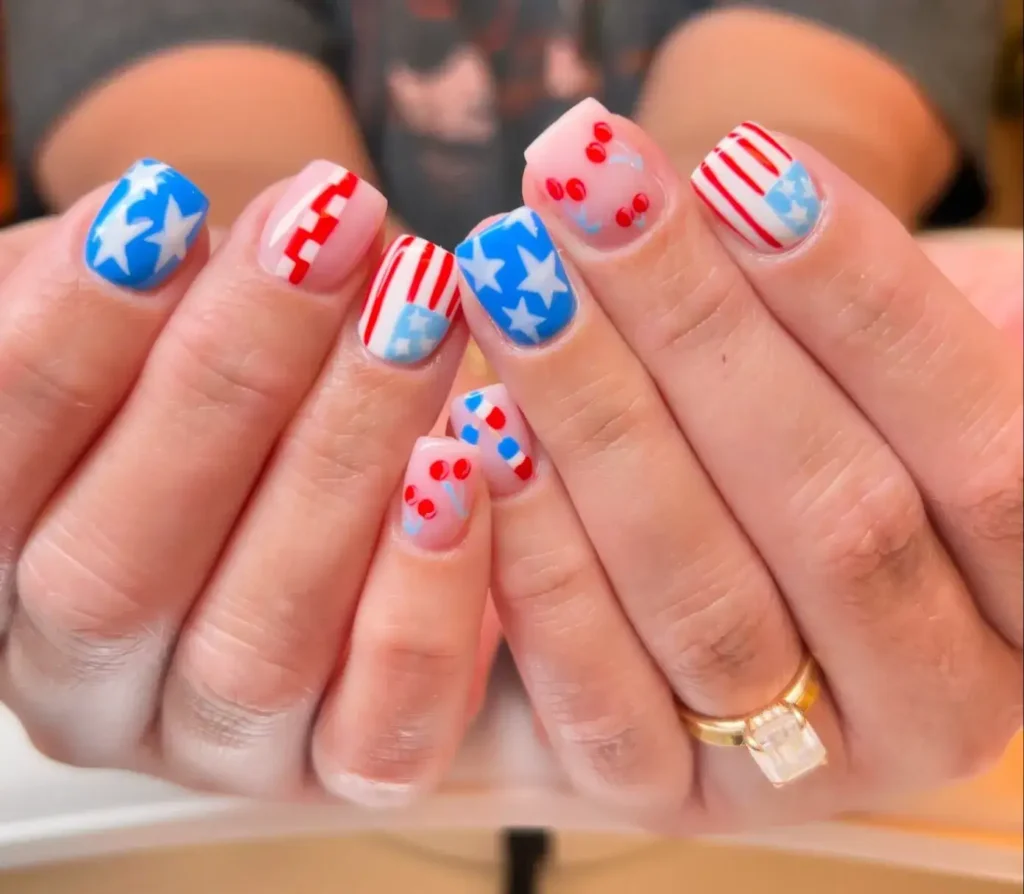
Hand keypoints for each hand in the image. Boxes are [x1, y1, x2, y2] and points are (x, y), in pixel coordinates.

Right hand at [0, 159, 491, 803]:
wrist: (347, 458)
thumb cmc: (235, 377)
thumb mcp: (154, 319)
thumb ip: (124, 291)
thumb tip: (149, 230)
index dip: (70, 345)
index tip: (164, 208)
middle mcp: (89, 683)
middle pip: (118, 573)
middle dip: (229, 384)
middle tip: (330, 238)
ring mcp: (219, 745)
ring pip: (255, 648)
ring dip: (343, 463)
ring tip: (417, 315)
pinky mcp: (343, 770)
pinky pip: (378, 732)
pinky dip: (422, 600)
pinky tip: (463, 468)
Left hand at [452, 100, 1021, 828]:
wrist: (752, 505)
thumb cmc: (843, 408)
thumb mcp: (922, 353)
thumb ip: (911, 329)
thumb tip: (807, 210)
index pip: (979, 447)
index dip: (857, 299)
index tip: (739, 161)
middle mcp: (939, 702)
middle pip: (830, 517)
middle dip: (693, 334)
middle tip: (581, 193)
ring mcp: (799, 767)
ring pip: (704, 600)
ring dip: (593, 421)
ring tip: (510, 277)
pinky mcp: (667, 792)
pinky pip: (599, 702)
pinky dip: (535, 563)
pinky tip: (472, 431)